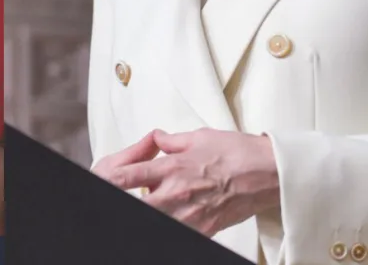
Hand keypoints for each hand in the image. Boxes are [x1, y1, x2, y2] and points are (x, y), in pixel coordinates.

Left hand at [94, 128, 278, 236]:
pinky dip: (173, 224)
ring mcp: (190, 215)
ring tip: (152, 203)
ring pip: (157, 221)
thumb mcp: (198, 137)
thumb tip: (156, 139)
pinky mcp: (205, 229)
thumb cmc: (237, 152)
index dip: (109, 181)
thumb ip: (171, 141)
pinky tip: (172, 216)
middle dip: (127, 202)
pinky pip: (180, 231)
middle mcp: (176, 193)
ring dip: (150, 212)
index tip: (99, 181)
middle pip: (138, 206)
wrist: (268, 173)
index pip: (128, 177)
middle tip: (123, 197)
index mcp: (171, 168)